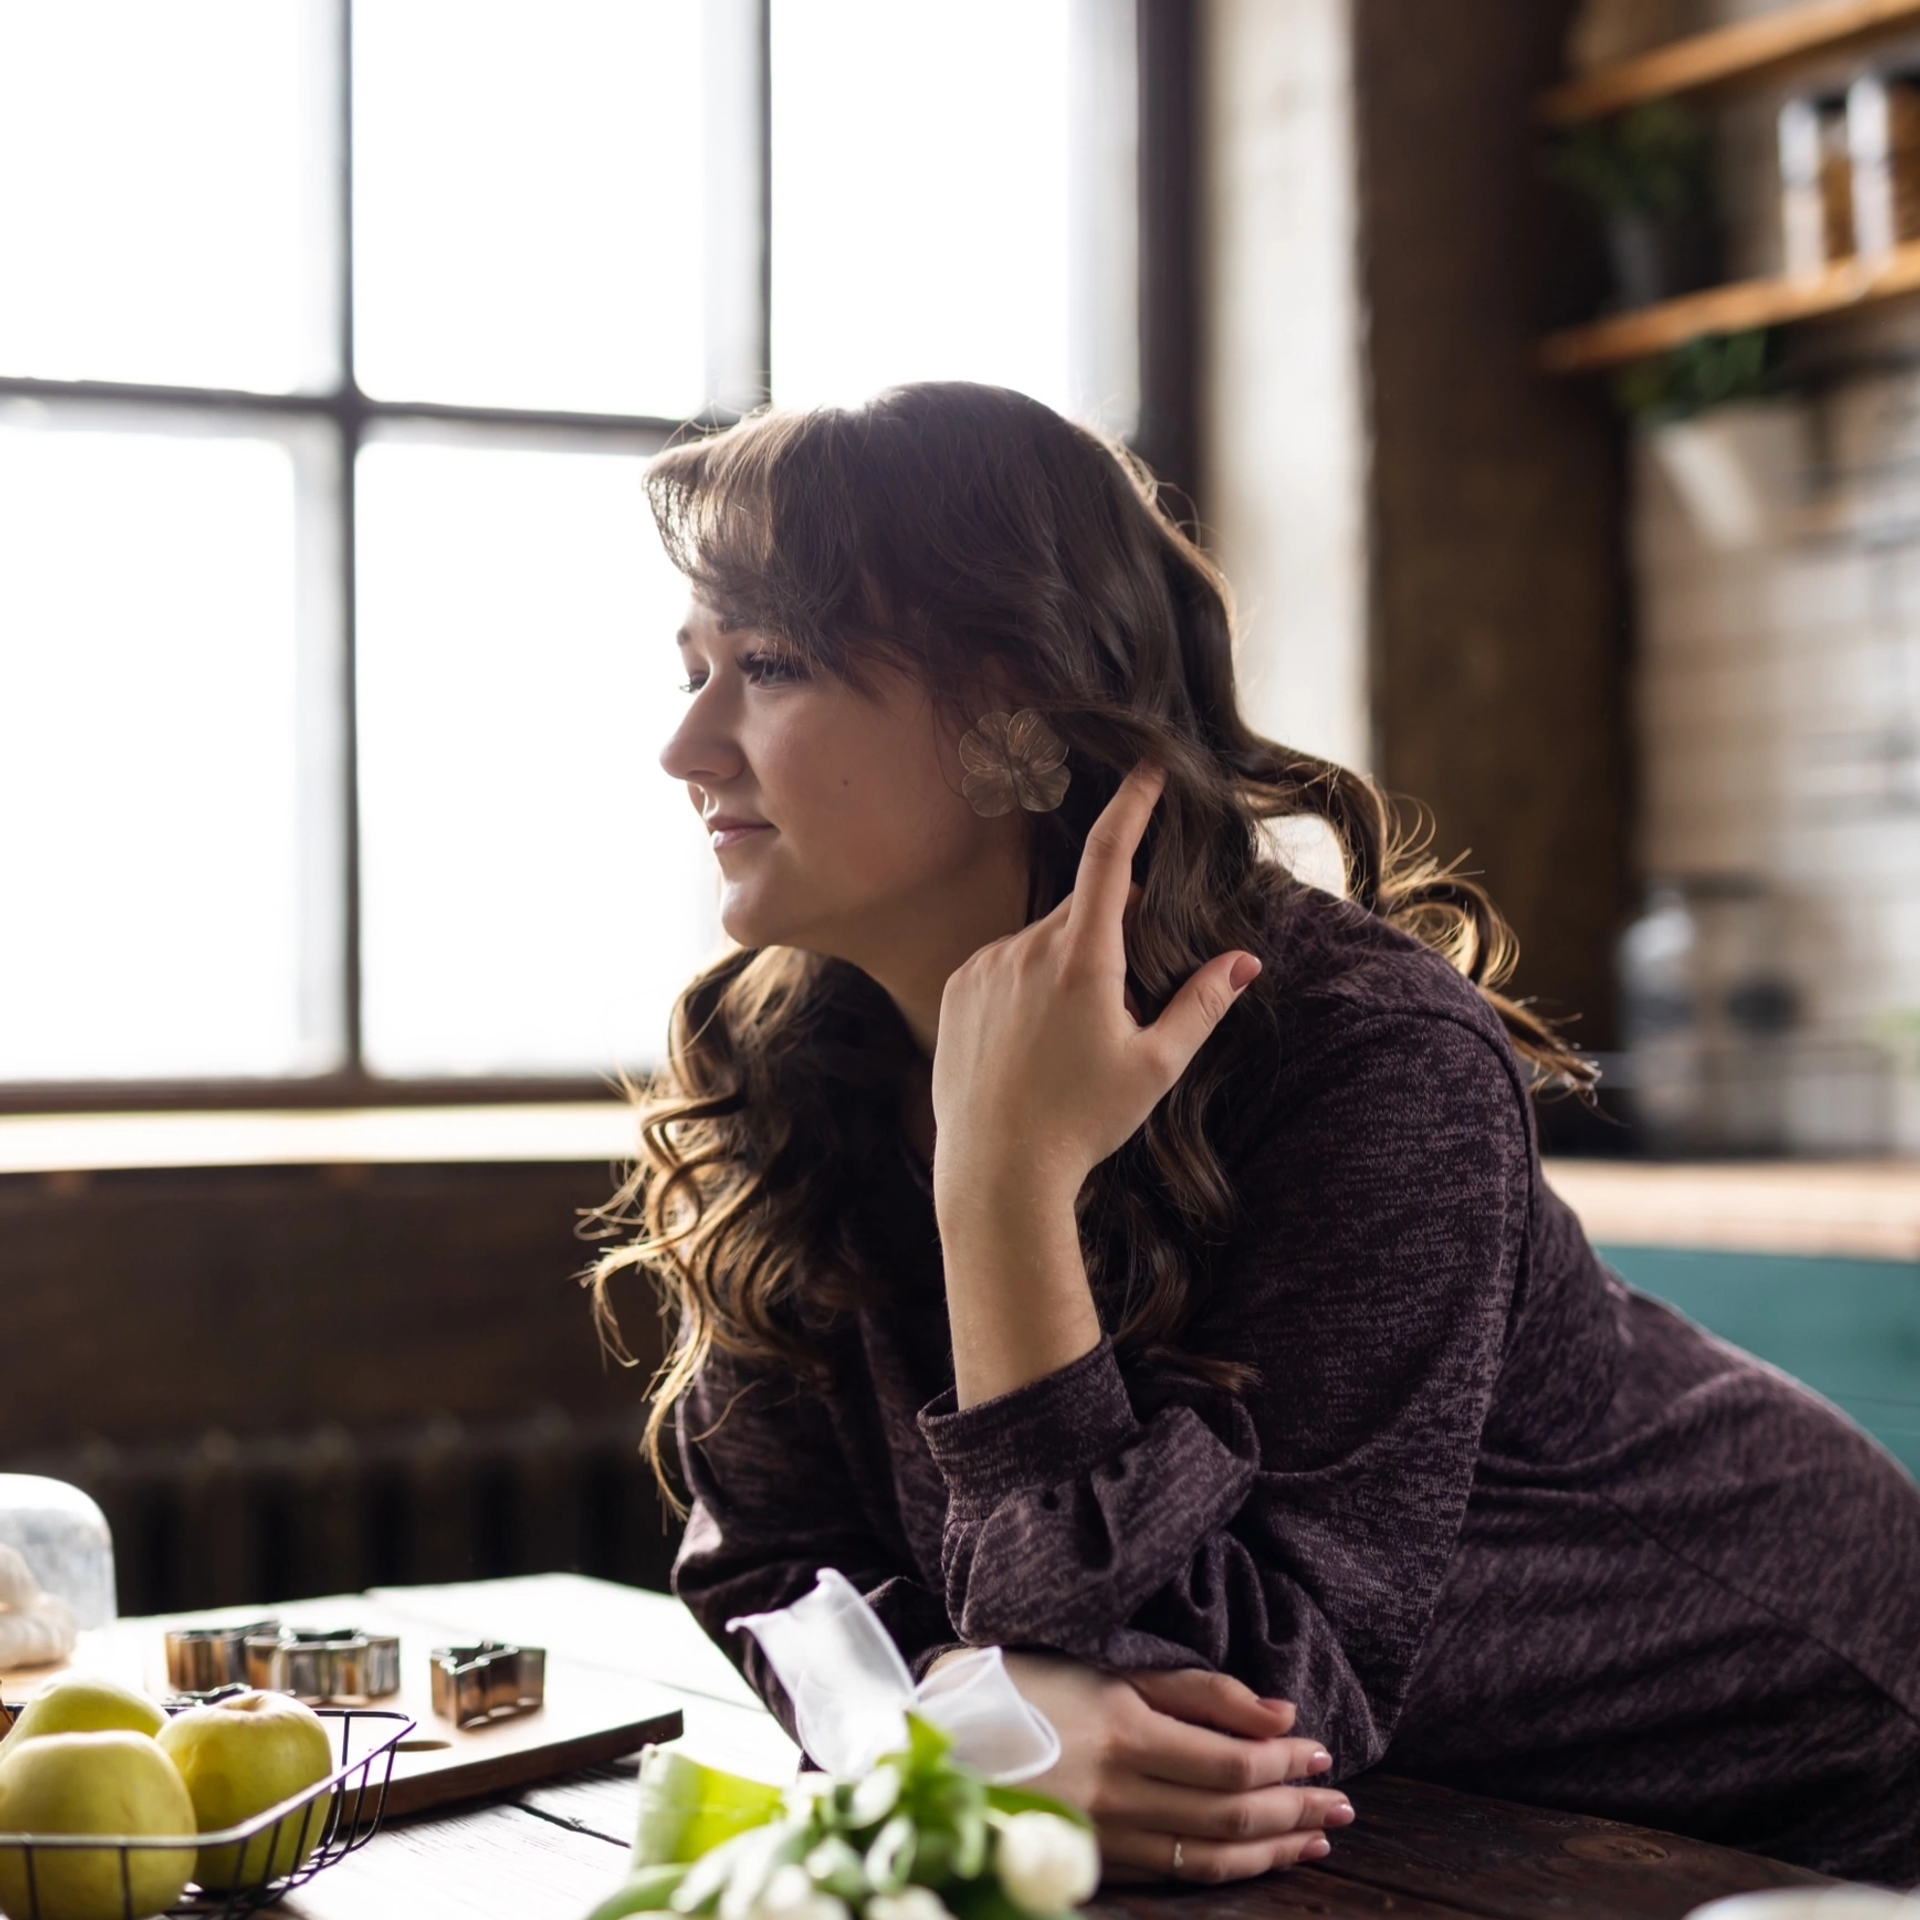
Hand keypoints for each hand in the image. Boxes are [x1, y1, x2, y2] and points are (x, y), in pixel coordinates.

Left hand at [931, 761, 1260, 1211]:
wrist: (996, 1170)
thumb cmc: (1083, 1122)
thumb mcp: (1156, 1067)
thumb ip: (1202, 1005)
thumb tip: (1245, 962)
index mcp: (1082, 959)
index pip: (1109, 855)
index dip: (1132, 805)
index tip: (1148, 768)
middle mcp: (1027, 949)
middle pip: (1084, 912)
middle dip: (1111, 938)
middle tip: (1122, 1010)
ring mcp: (985, 964)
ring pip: (1042, 940)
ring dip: (1066, 965)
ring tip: (1067, 1043)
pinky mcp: (956, 986)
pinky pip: (1004, 963)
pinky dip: (1025, 983)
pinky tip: (1029, 1044)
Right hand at [990, 1651, 1352, 1884]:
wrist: (936, 1734)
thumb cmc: (1021, 1682)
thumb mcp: (1104, 1663)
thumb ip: (1195, 1690)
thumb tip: (1280, 1714)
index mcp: (1123, 1726)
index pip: (1232, 1759)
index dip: (1286, 1762)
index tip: (1323, 1754)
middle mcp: (1117, 1788)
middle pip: (1230, 1810)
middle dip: (1295, 1808)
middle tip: (1342, 1806)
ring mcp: (1102, 1833)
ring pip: (1209, 1852)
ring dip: (1273, 1848)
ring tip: (1317, 1839)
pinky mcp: (1090, 1861)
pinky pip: (1173, 1872)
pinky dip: (1227, 1869)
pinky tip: (1257, 1860)